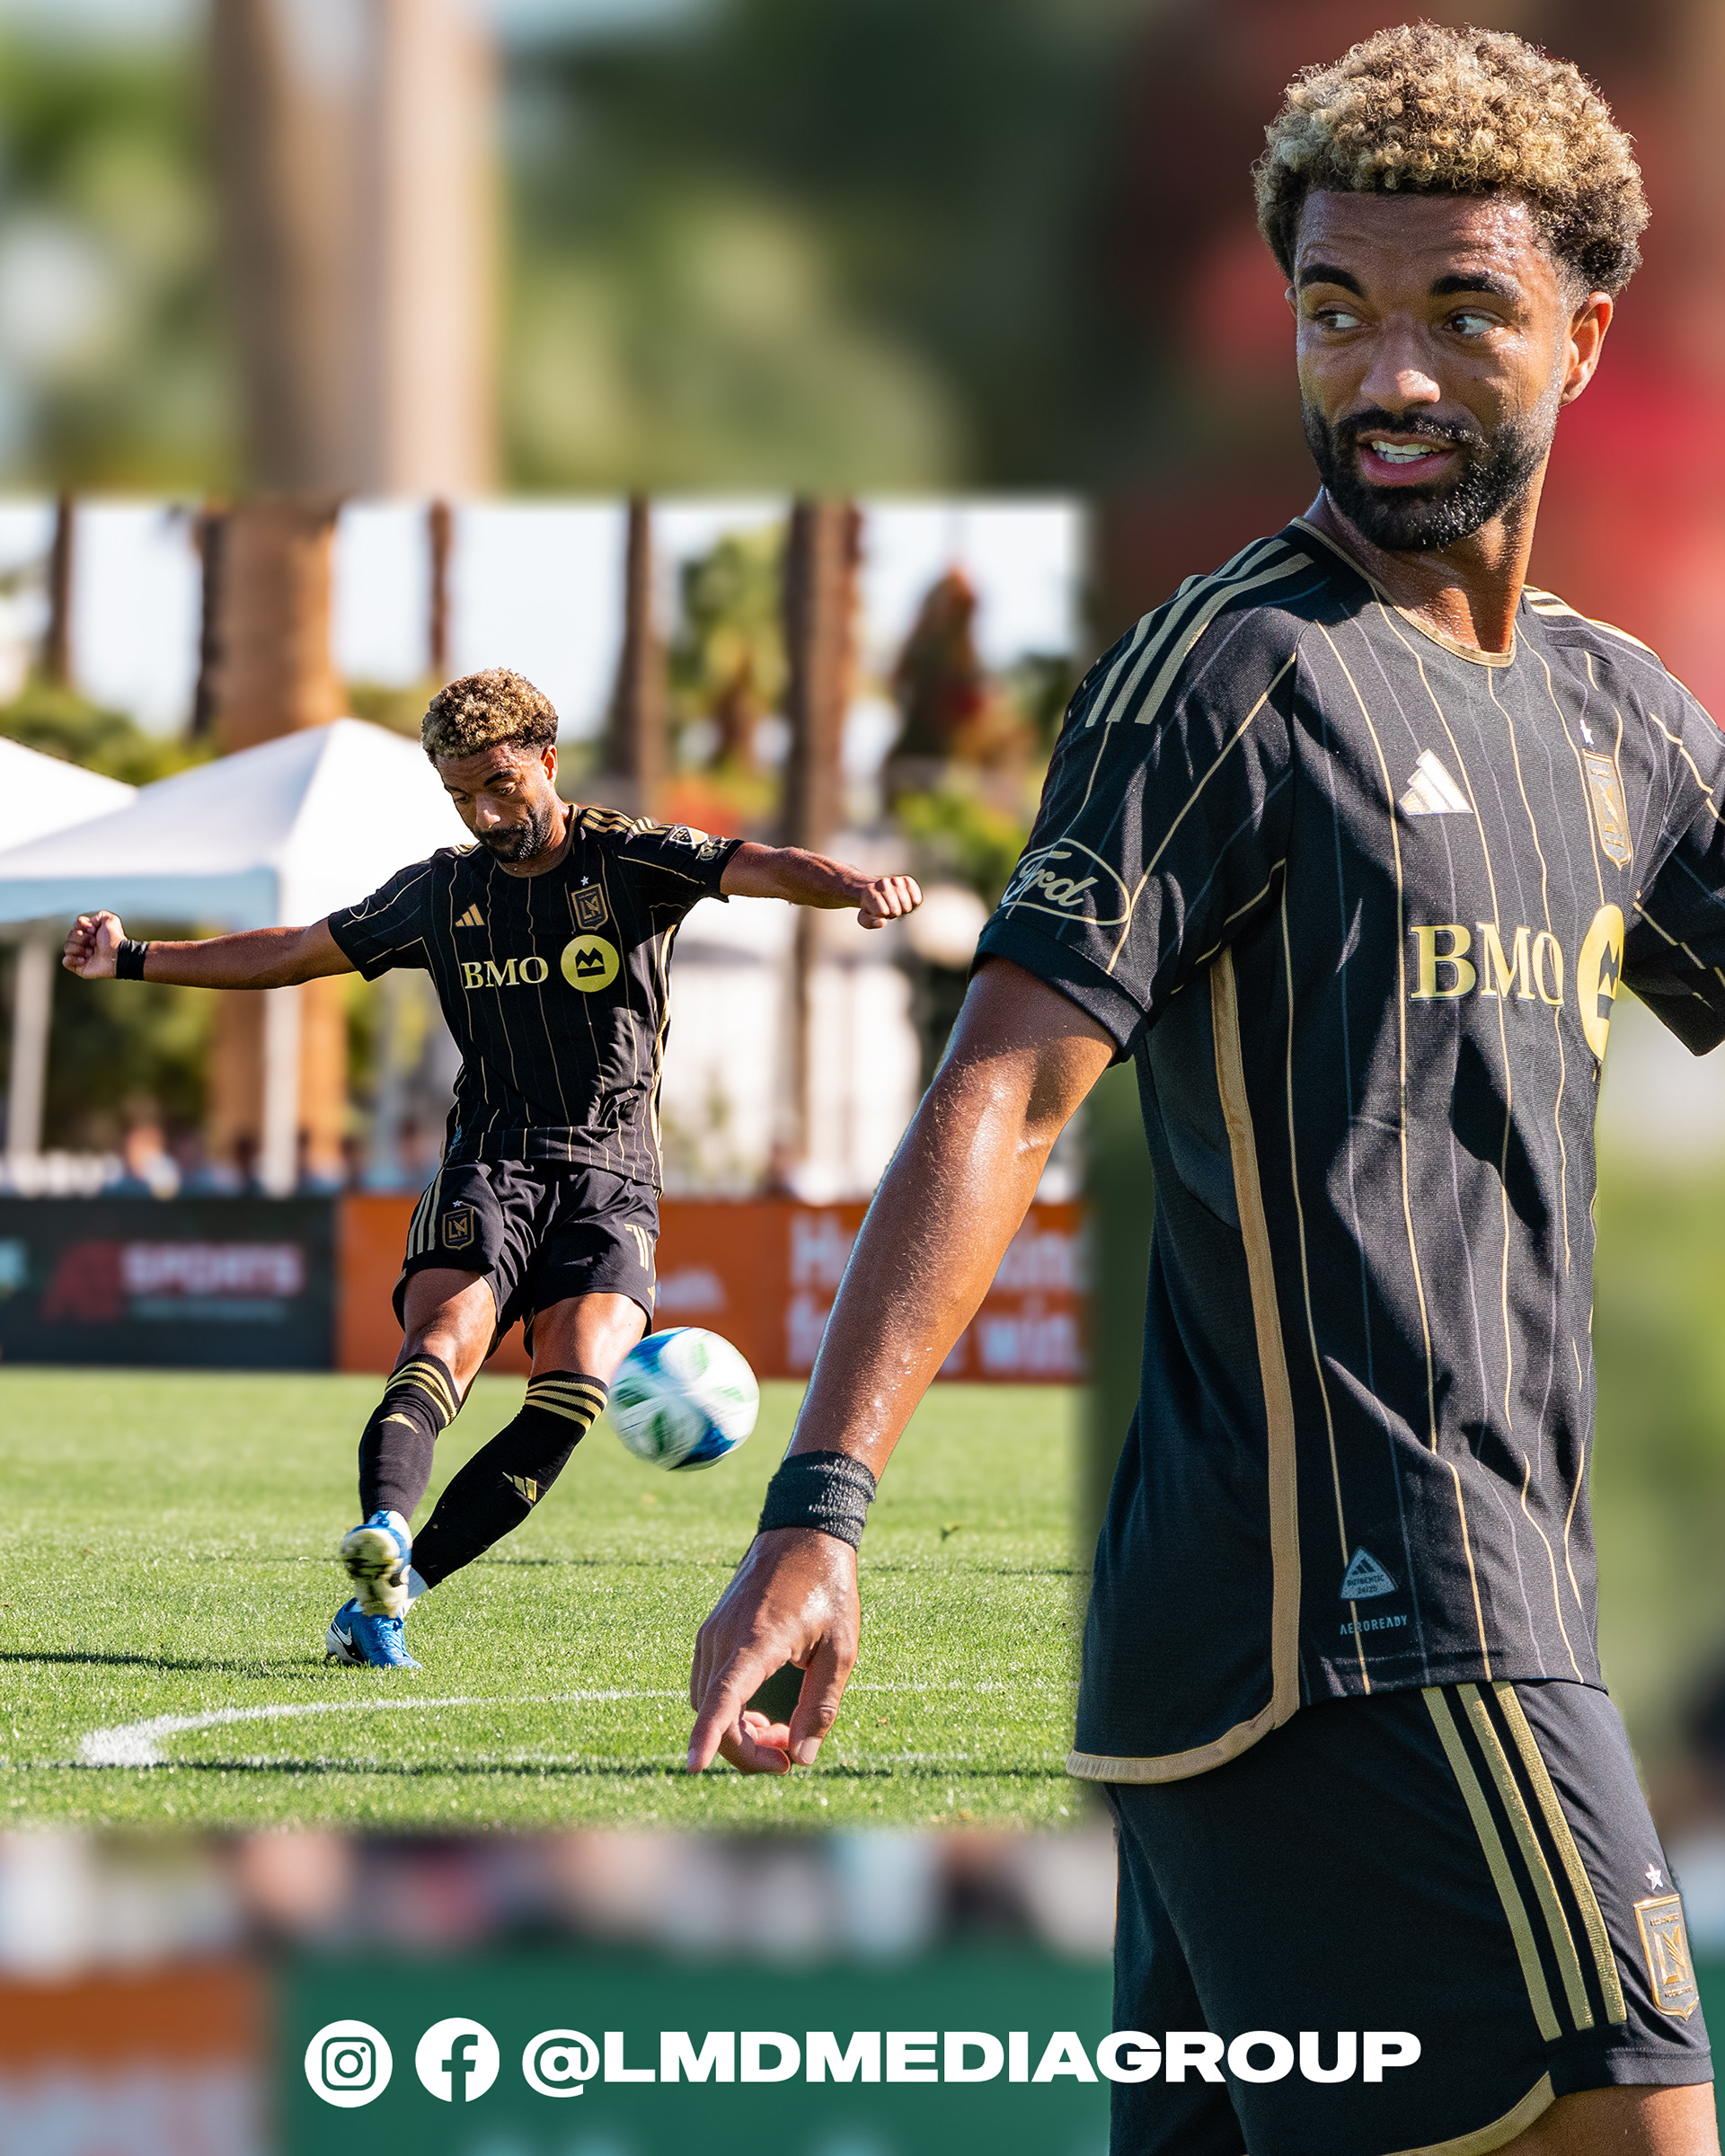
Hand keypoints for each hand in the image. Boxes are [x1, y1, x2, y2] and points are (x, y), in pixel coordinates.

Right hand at [63, 911, 122, 978]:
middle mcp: (84, 943)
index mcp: (89, 933)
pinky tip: (84, 960)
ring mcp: (80, 955)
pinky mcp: (78, 967)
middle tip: (94, 942)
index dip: (82, 926)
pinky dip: (73, 959)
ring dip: (80, 948)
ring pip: (67, 947)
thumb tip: (86, 922)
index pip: (75, 926)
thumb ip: (99, 915)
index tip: (93, 930)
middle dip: (81, 938)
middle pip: (69, 936)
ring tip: (91, 952)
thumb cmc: (114, 939)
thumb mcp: (110, 920)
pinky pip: (66, 961)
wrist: (117, 956)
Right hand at [688, 1527, 859, 1773]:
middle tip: (788, 1761)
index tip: (693, 1768)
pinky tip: (761, 1715)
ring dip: (738, 1731)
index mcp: (758, 1639)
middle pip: (715, 1713)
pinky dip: (729, 1710)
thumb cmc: (829, 1589)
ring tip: (782, 1736)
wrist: (804, 1533)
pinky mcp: (712, 1631)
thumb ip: (821, 1705)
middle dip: (746, 1750)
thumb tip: (802, 1757)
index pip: (722, 1698)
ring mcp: (713, 1632)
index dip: (706, 1736)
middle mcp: (724, 1636)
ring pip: (708, 1702)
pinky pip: (710, 1684)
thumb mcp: (841, 1649)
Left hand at [853, 872, 921, 929]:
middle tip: (890, 911)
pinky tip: (911, 902)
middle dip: (894, 914)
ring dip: (904, 909)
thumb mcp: (865, 918)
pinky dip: (915, 899)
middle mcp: (882, 883)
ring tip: (897, 906)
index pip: (883, 911)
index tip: (881, 912)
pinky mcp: (906, 880)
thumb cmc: (871, 909)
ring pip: (905, 902)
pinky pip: (914, 892)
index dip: (884, 916)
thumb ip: (871, 922)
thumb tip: (882, 922)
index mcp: (869, 892)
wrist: (878, 893)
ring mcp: (895, 880)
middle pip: (895, 909)